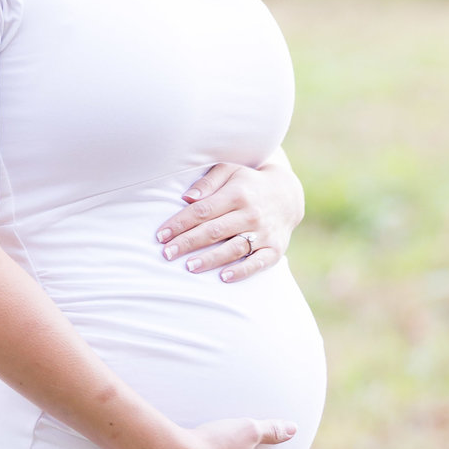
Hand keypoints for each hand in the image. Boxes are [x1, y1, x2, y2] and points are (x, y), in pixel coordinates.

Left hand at [156, 155, 304, 282]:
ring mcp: (263, 233)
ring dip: (210, 259)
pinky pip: (258, 263)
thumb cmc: (247, 183)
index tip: (161, 235)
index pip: (203, 210)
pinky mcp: (275, 249)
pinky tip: (223, 277)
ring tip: (189, 266)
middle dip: (188, 243)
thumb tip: (187, 197)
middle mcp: (251, 214)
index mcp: (237, 194)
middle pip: (214, 231)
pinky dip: (242, 271)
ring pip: (233, 248)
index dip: (180, 223)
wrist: (286, 195)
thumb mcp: (229, 171)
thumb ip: (207, 182)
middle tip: (167, 254)